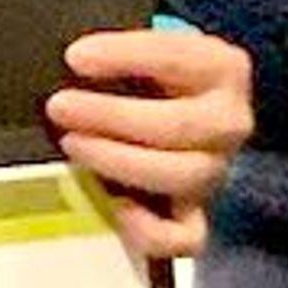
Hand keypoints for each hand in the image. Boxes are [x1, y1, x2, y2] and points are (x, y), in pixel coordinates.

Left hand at [45, 25, 252, 261]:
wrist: (171, 109)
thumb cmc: (150, 75)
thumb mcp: (140, 50)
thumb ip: (115, 52)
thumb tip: (74, 59)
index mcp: (219, 67)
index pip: (177, 56)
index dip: (125, 56)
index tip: (77, 57)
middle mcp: (226, 121)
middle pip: (179, 124)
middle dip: (112, 116)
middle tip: (61, 107)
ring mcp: (213, 171)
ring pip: (181, 176)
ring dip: (119, 162)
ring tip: (73, 144)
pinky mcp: (195, 215)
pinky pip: (184, 237)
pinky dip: (151, 229)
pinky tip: (117, 207)